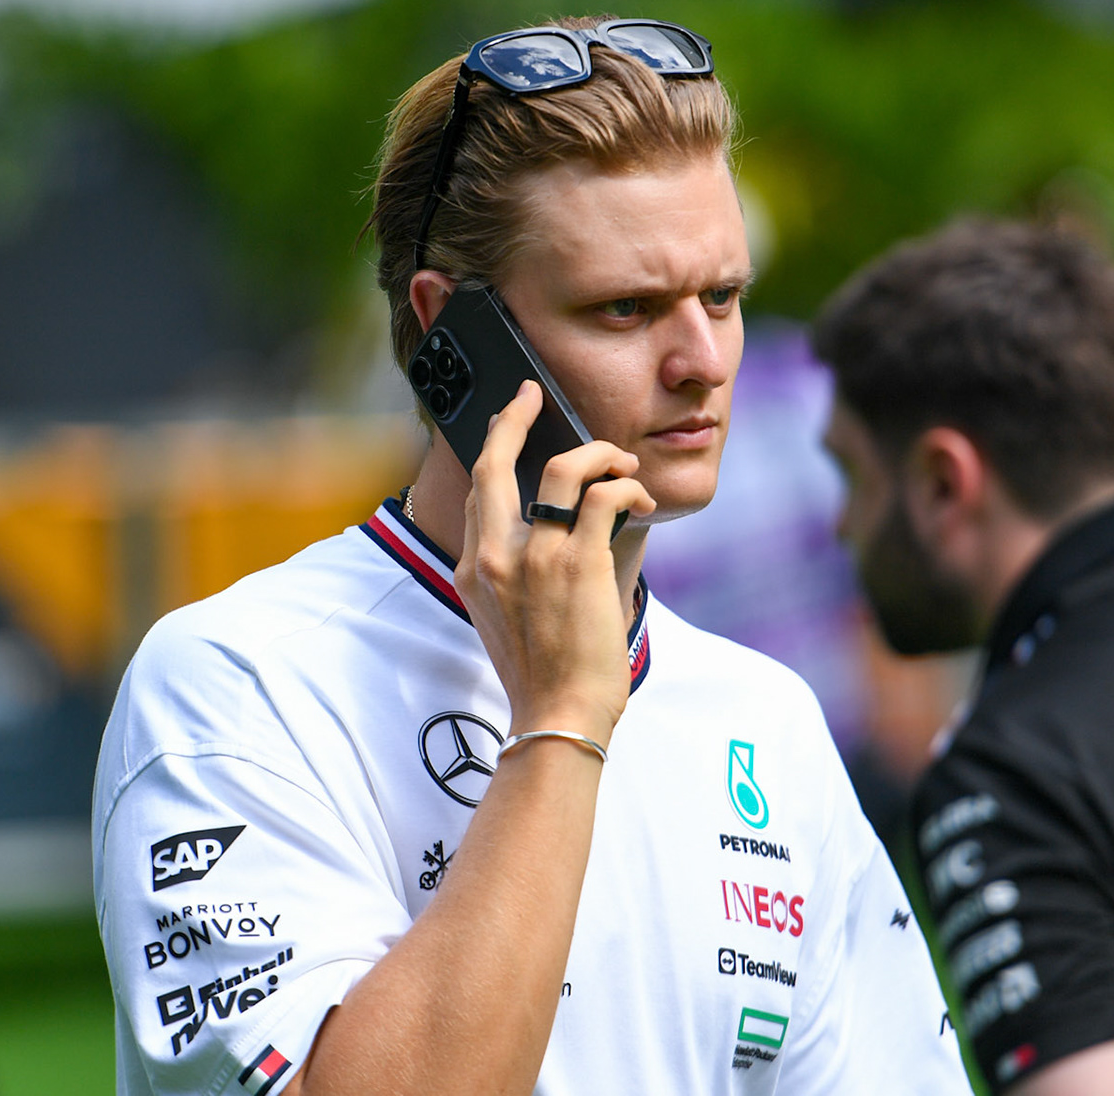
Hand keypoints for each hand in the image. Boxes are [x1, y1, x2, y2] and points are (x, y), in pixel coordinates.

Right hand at [456, 382, 655, 744]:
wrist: (557, 719)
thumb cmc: (544, 679)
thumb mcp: (505, 622)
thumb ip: (514, 577)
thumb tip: (553, 535)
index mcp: (473, 571)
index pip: (478, 492)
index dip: (494, 449)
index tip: (507, 424)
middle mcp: (495, 556)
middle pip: (496, 461)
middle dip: (514, 417)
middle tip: (533, 395)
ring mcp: (536, 557)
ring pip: (564, 468)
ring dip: (599, 455)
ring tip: (622, 465)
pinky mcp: (580, 562)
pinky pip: (607, 496)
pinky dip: (628, 489)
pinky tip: (640, 502)